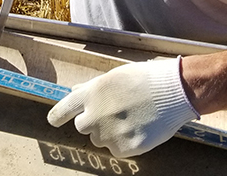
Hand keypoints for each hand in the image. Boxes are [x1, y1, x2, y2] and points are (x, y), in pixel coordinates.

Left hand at [47, 58, 198, 157]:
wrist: (173, 91)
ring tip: (131, 117)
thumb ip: (91, 88)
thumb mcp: (113, 77)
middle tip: (114, 113)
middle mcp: (95, 116)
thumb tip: (75, 91)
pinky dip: (126, 142)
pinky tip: (139, 128)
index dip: (57, 116)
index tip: (54, 121)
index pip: (63, 109)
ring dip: (110, 132)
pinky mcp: (125, 148)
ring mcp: (109, 134)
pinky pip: (117, 150)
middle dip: (94, 121)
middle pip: (82, 126)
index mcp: (90, 94)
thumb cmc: (144, 79)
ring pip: (101, 139)